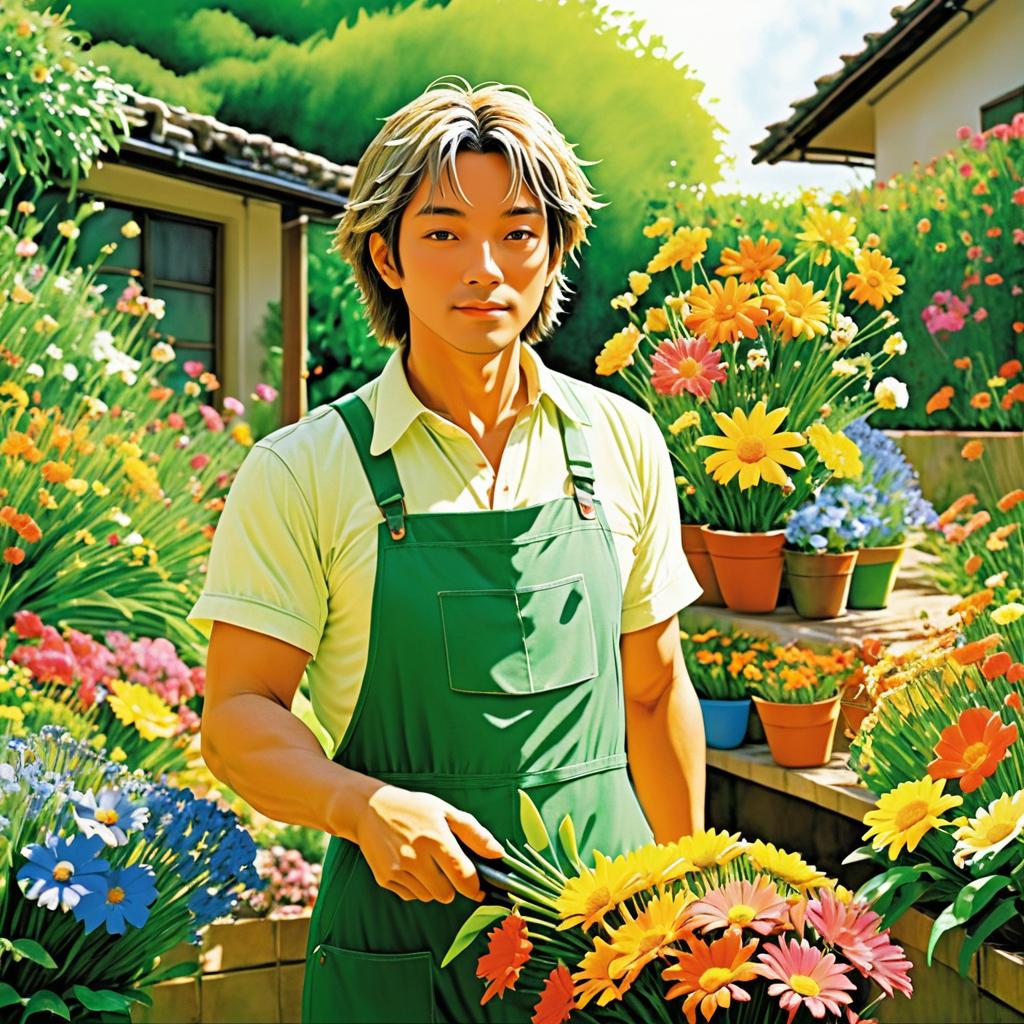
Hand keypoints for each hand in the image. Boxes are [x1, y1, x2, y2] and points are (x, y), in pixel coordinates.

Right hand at [354, 785, 505, 903]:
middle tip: (447, 868)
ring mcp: (397, 870)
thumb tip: (498, 854)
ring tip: (425, 862)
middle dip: (452, 886)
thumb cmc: (413, 808)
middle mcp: (415, 857)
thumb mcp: (445, 811)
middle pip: (447, 895)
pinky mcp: (384, 879)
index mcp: (435, 838)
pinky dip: (415, 886)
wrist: (369, 808)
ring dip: (433, 886)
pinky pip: (410, 896)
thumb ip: (474, 833)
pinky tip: (409, 865)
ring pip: (429, 897)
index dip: (476, 886)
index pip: (464, 877)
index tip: (479, 886)